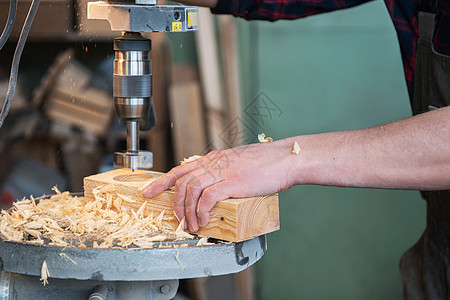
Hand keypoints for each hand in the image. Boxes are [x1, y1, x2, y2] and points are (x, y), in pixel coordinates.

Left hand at [142, 140, 297, 231]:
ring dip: (187, 212)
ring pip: (191, 191)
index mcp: (214, 159)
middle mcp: (214, 163)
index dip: (162, 181)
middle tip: (177, 220)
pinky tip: (203, 220)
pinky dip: (201, 211)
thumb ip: (224, 173)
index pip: (181, 169)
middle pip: (182, 182)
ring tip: (192, 226)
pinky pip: (208, 198)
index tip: (149, 191)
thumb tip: (216, 189)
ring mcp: (223, 172)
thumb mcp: (239, 164)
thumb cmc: (267, 164)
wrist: (286, 159)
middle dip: (174, 204)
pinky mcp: (233, 182)